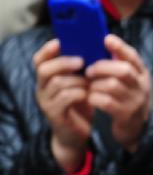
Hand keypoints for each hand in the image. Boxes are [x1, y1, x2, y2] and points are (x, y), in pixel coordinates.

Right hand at [34, 39, 91, 172]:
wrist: (76, 132)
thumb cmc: (80, 100)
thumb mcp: (79, 80)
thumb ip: (79, 65)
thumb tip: (92, 43)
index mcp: (47, 77)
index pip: (39, 59)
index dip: (48, 49)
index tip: (60, 42)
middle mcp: (42, 88)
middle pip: (44, 69)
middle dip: (64, 62)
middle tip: (81, 61)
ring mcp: (46, 102)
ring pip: (57, 83)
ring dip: (77, 79)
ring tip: (90, 81)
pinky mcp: (54, 115)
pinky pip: (65, 98)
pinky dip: (79, 92)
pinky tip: (88, 94)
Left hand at [86, 35, 152, 151]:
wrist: (139, 131)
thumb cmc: (129, 100)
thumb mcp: (132, 83)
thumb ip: (121, 68)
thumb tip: (105, 47)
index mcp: (143, 74)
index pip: (132, 56)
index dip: (119, 46)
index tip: (106, 39)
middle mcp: (141, 86)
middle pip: (123, 70)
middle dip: (103, 66)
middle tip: (89, 69)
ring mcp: (135, 101)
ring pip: (113, 85)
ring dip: (97, 84)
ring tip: (89, 85)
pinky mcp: (125, 115)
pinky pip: (107, 102)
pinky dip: (95, 98)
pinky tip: (90, 98)